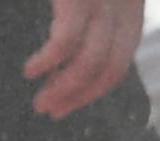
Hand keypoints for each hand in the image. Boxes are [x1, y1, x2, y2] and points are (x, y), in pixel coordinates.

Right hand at [24, 0, 144, 118]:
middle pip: (109, 69)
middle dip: (78, 96)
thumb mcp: (92, 0)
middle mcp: (123, 8)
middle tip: (48, 110)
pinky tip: (30, 71)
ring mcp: (103, 2)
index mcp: (130, 11)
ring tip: (40, 102)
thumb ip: (89, 21)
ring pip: (90, 62)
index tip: (63, 106)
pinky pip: (65, 41)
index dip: (90, 91)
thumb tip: (68, 62)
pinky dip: (47, 61)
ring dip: (63, 90)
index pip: (117, 66)